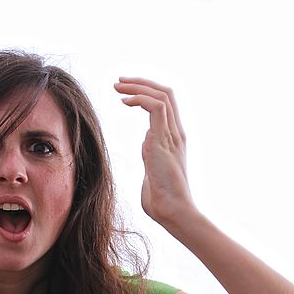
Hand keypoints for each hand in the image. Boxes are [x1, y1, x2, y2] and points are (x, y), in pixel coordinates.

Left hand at [115, 77, 195, 224]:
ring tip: (118, 86)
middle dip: (141, 83)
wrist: (173, 211)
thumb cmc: (161, 201)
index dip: (146, 93)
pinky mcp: (164, 140)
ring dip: (138, 86)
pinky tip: (124, 102)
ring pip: (161, 95)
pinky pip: (156, 107)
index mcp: (174, 139)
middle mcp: (176, 133)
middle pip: (165, 93)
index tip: (125, 93)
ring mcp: (172, 135)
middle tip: (119, 82)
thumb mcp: (152, 172)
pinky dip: (139, 98)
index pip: (166, 104)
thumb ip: (150, 156)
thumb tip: (146, 144)